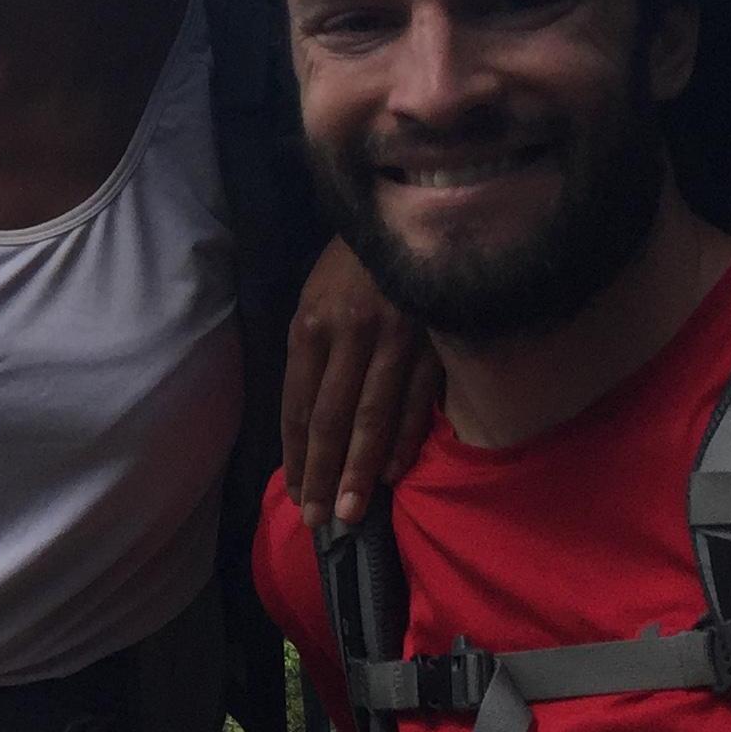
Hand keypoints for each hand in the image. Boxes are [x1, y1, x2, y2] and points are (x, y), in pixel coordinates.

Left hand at [279, 238, 442, 529]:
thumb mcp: (313, 300)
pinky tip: (391, 473)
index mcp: (311, 326)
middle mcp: (349, 335)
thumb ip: (309, 356)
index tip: (295, 493)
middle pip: (331, 419)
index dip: (296, 454)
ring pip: (374, 416)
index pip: (298, 405)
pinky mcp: (435, 339)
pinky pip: (418, 400)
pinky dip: (405, 439)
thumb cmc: (350, 264)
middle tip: (319, 520)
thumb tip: (304, 423)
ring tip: (351, 511)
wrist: (406, 211)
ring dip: (359, 469)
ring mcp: (395, 338)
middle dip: (322, 474)